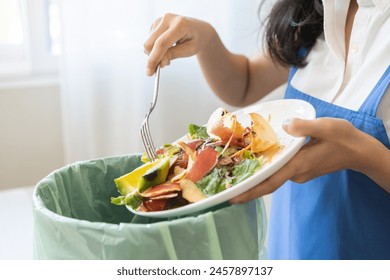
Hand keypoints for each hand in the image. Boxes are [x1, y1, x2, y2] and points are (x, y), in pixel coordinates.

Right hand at [144, 13, 216, 75]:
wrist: (199, 29)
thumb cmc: (197, 40)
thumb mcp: (190, 50)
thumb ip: (174, 55)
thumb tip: (160, 63)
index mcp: (179, 24)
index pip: (161, 43)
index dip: (154, 58)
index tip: (149, 72)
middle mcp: (168, 19)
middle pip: (150, 43)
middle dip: (152, 58)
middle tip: (159, 68)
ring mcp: (160, 19)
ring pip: (148, 43)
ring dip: (155, 53)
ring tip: (169, 55)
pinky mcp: (156, 23)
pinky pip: (149, 40)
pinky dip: (155, 48)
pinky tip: (166, 48)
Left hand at [230, 117, 367, 202]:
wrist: (360, 151)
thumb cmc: (344, 139)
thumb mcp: (326, 127)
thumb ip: (304, 126)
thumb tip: (284, 125)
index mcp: (298, 165)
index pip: (270, 183)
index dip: (250, 191)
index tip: (232, 197)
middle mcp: (296, 173)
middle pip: (267, 182)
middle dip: (246, 186)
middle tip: (224, 186)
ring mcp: (299, 173)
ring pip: (273, 175)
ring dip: (255, 175)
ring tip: (234, 172)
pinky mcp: (301, 169)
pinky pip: (280, 170)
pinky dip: (267, 168)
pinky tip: (257, 160)